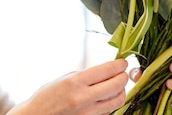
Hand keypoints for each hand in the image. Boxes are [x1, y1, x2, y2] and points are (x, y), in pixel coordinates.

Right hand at [10, 59, 128, 114]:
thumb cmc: (47, 97)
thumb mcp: (64, 79)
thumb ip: (85, 76)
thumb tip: (105, 71)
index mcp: (75, 82)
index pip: (106, 70)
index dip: (119, 65)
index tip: (123, 62)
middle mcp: (83, 97)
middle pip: (116, 85)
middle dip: (124, 77)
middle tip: (123, 73)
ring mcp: (88, 112)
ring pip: (117, 100)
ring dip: (121, 90)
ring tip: (117, 85)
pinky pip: (108, 110)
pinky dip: (111, 101)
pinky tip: (107, 96)